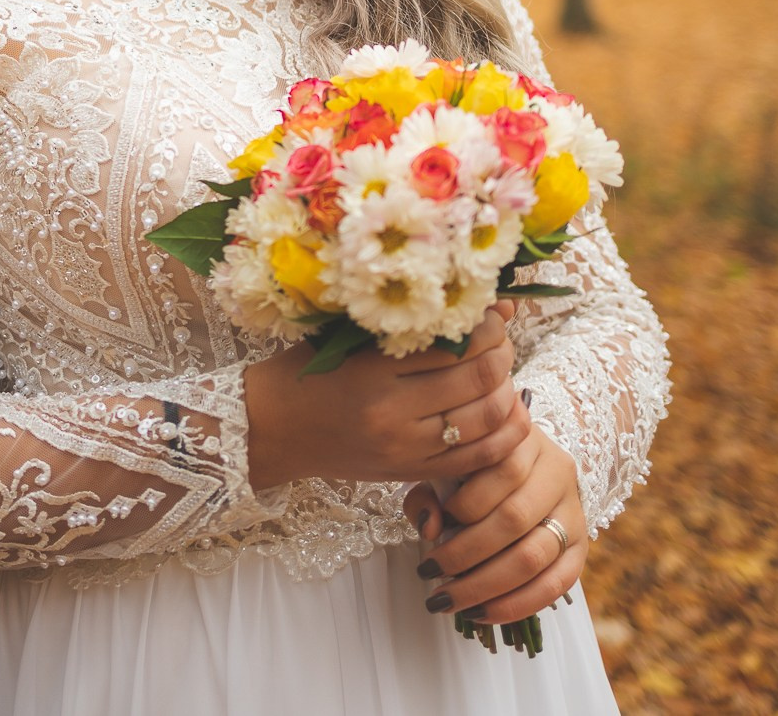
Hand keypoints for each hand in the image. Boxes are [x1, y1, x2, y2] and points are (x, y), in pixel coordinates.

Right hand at [242, 301, 527, 488]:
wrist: (271, 429)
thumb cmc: (306, 372)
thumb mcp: (347, 337)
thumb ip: (410, 322)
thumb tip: (493, 304)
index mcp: (372, 371)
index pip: (454, 343)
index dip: (487, 325)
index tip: (489, 313)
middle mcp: (392, 413)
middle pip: (478, 378)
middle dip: (503, 352)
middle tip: (500, 340)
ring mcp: (405, 448)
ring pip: (486, 417)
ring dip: (506, 389)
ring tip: (499, 372)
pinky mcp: (411, 472)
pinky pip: (479, 457)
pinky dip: (504, 432)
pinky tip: (505, 411)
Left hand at [403, 421, 586, 626]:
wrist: (531, 468)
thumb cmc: (477, 470)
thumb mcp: (450, 468)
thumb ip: (430, 492)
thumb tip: (430, 529)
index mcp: (524, 441)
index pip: (500, 470)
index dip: (463, 505)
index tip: (430, 530)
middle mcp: (556, 472)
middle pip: (514, 518)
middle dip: (466, 554)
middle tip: (429, 574)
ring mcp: (573, 512)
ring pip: (534, 555)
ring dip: (486, 586)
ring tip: (448, 600)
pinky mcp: (582, 547)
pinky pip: (557, 584)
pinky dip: (516, 605)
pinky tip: (481, 613)